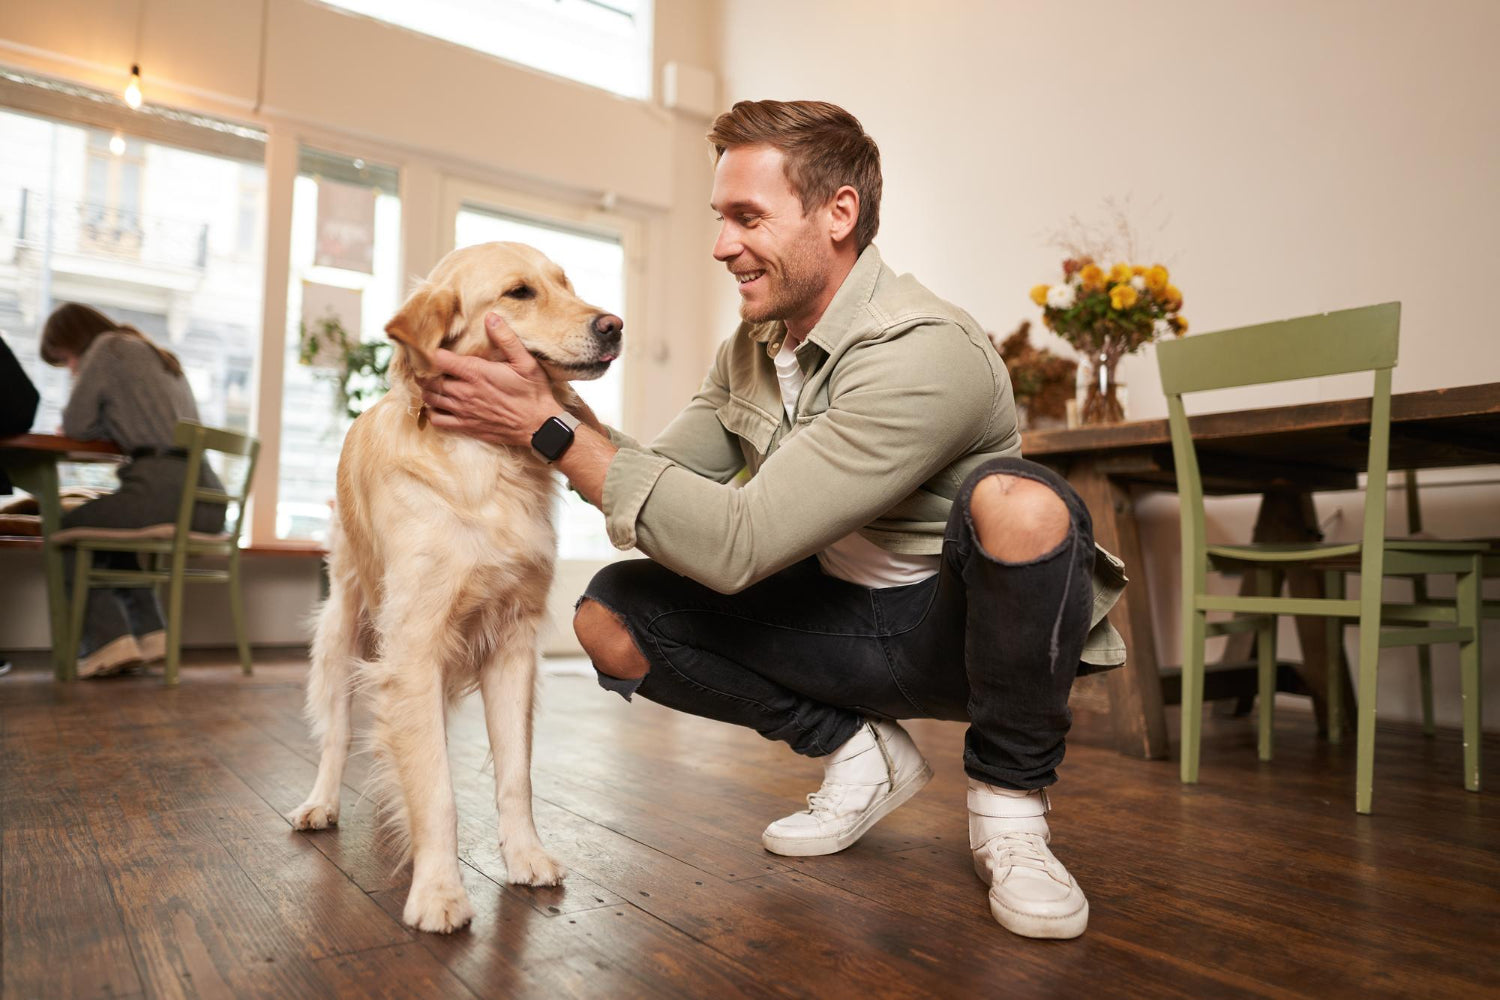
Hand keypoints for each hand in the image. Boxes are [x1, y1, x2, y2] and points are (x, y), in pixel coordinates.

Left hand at [422, 314, 561, 446]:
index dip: (429, 352)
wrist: (537, 426)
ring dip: (426, 390)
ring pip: (430, 399)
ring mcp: (463, 411)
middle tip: (424, 364)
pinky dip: (432, 412)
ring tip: (429, 382)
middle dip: (423, 371)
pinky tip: (438, 405)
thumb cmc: (533, 393)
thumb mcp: (526, 362)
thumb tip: (491, 317)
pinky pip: (438, 420)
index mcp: (476, 373)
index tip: (428, 347)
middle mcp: (464, 392)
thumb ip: (507, 339)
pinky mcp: (466, 426)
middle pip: (429, 380)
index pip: (439, 360)